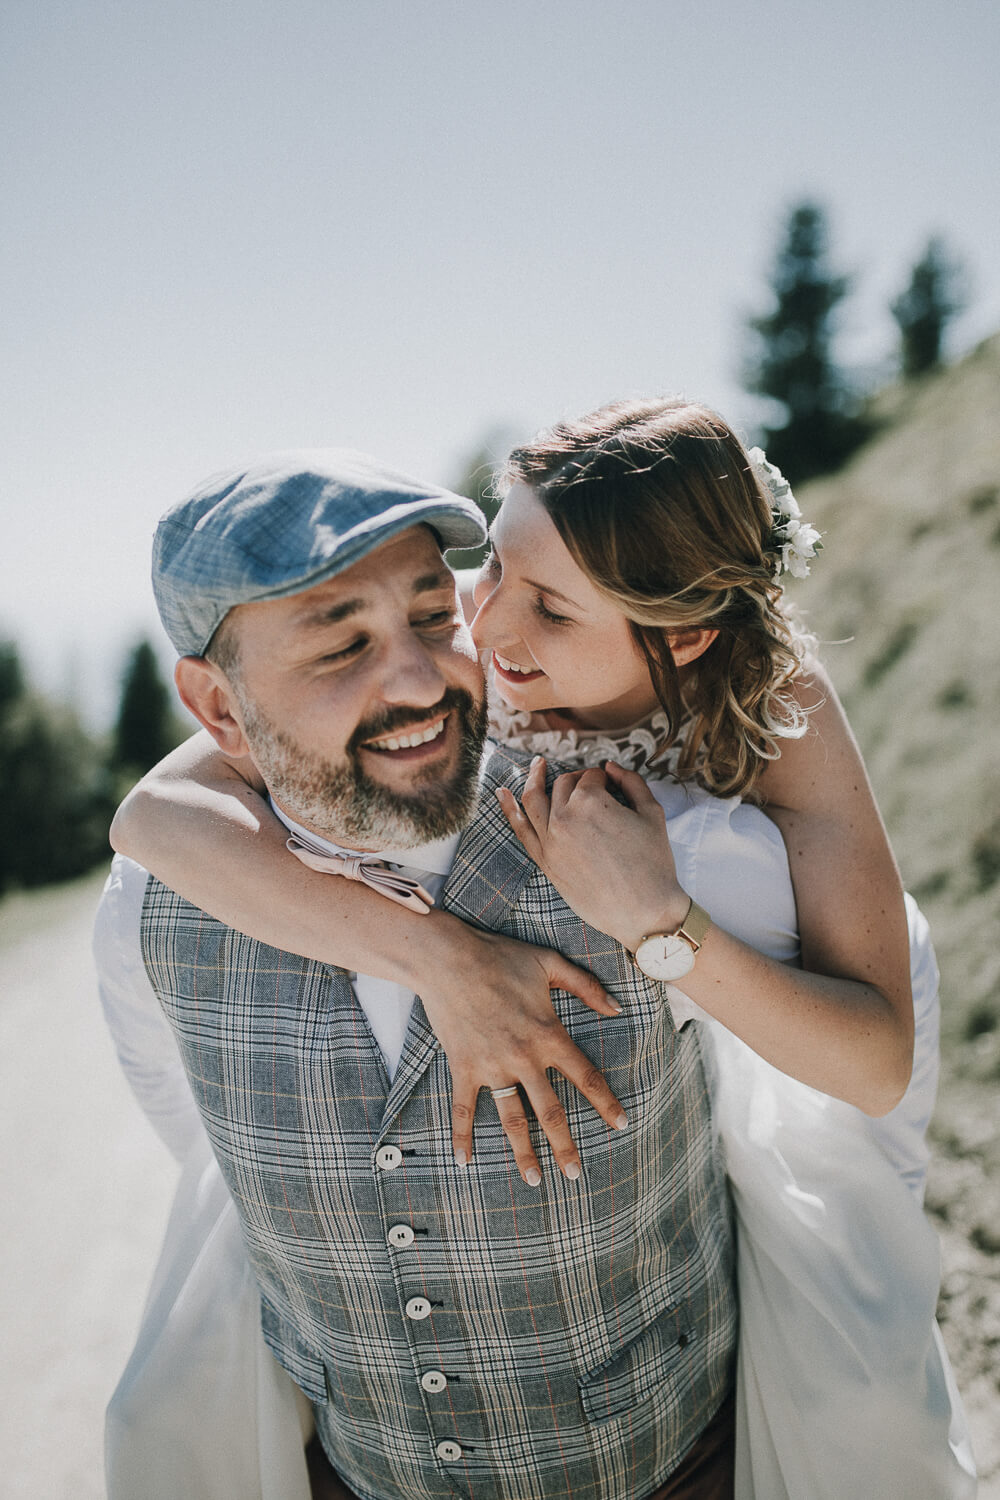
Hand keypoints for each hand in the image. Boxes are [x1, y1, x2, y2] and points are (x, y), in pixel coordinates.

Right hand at [418, 923, 627, 1187]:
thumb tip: (618, 1008)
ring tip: (534, 1181)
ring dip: (523, 1153)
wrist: (449, 958)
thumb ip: (587, 986)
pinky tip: (464, 1161)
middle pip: (551, 1112)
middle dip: (566, 1146)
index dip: (606, 1103)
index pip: (586, 1077)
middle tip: (576, 1175)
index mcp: (549, 1035)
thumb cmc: (501, 957)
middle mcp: (524, 1058)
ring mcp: (492, 1066)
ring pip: (512, 1119)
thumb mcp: (550, 963)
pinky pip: (463, 1109)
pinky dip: (462, 1136)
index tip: (621, 1125)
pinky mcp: (463, 1067)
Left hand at [497, 757, 688, 952]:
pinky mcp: (545, 861)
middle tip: (592, 785)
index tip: (613, 785)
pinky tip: (501, 792)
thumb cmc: (653, 863)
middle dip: (578, 780)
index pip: (592, 777)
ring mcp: (550, 840)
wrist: (643, 911)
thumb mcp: (652, 813)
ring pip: (534, 799)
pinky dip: (508, 808)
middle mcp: (564, 817)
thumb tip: (610, 766)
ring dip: (534, 778)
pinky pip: (520, 829)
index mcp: (591, 802)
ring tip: (537, 765)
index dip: (605, 778)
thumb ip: (631, 781)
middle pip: (565, 786)